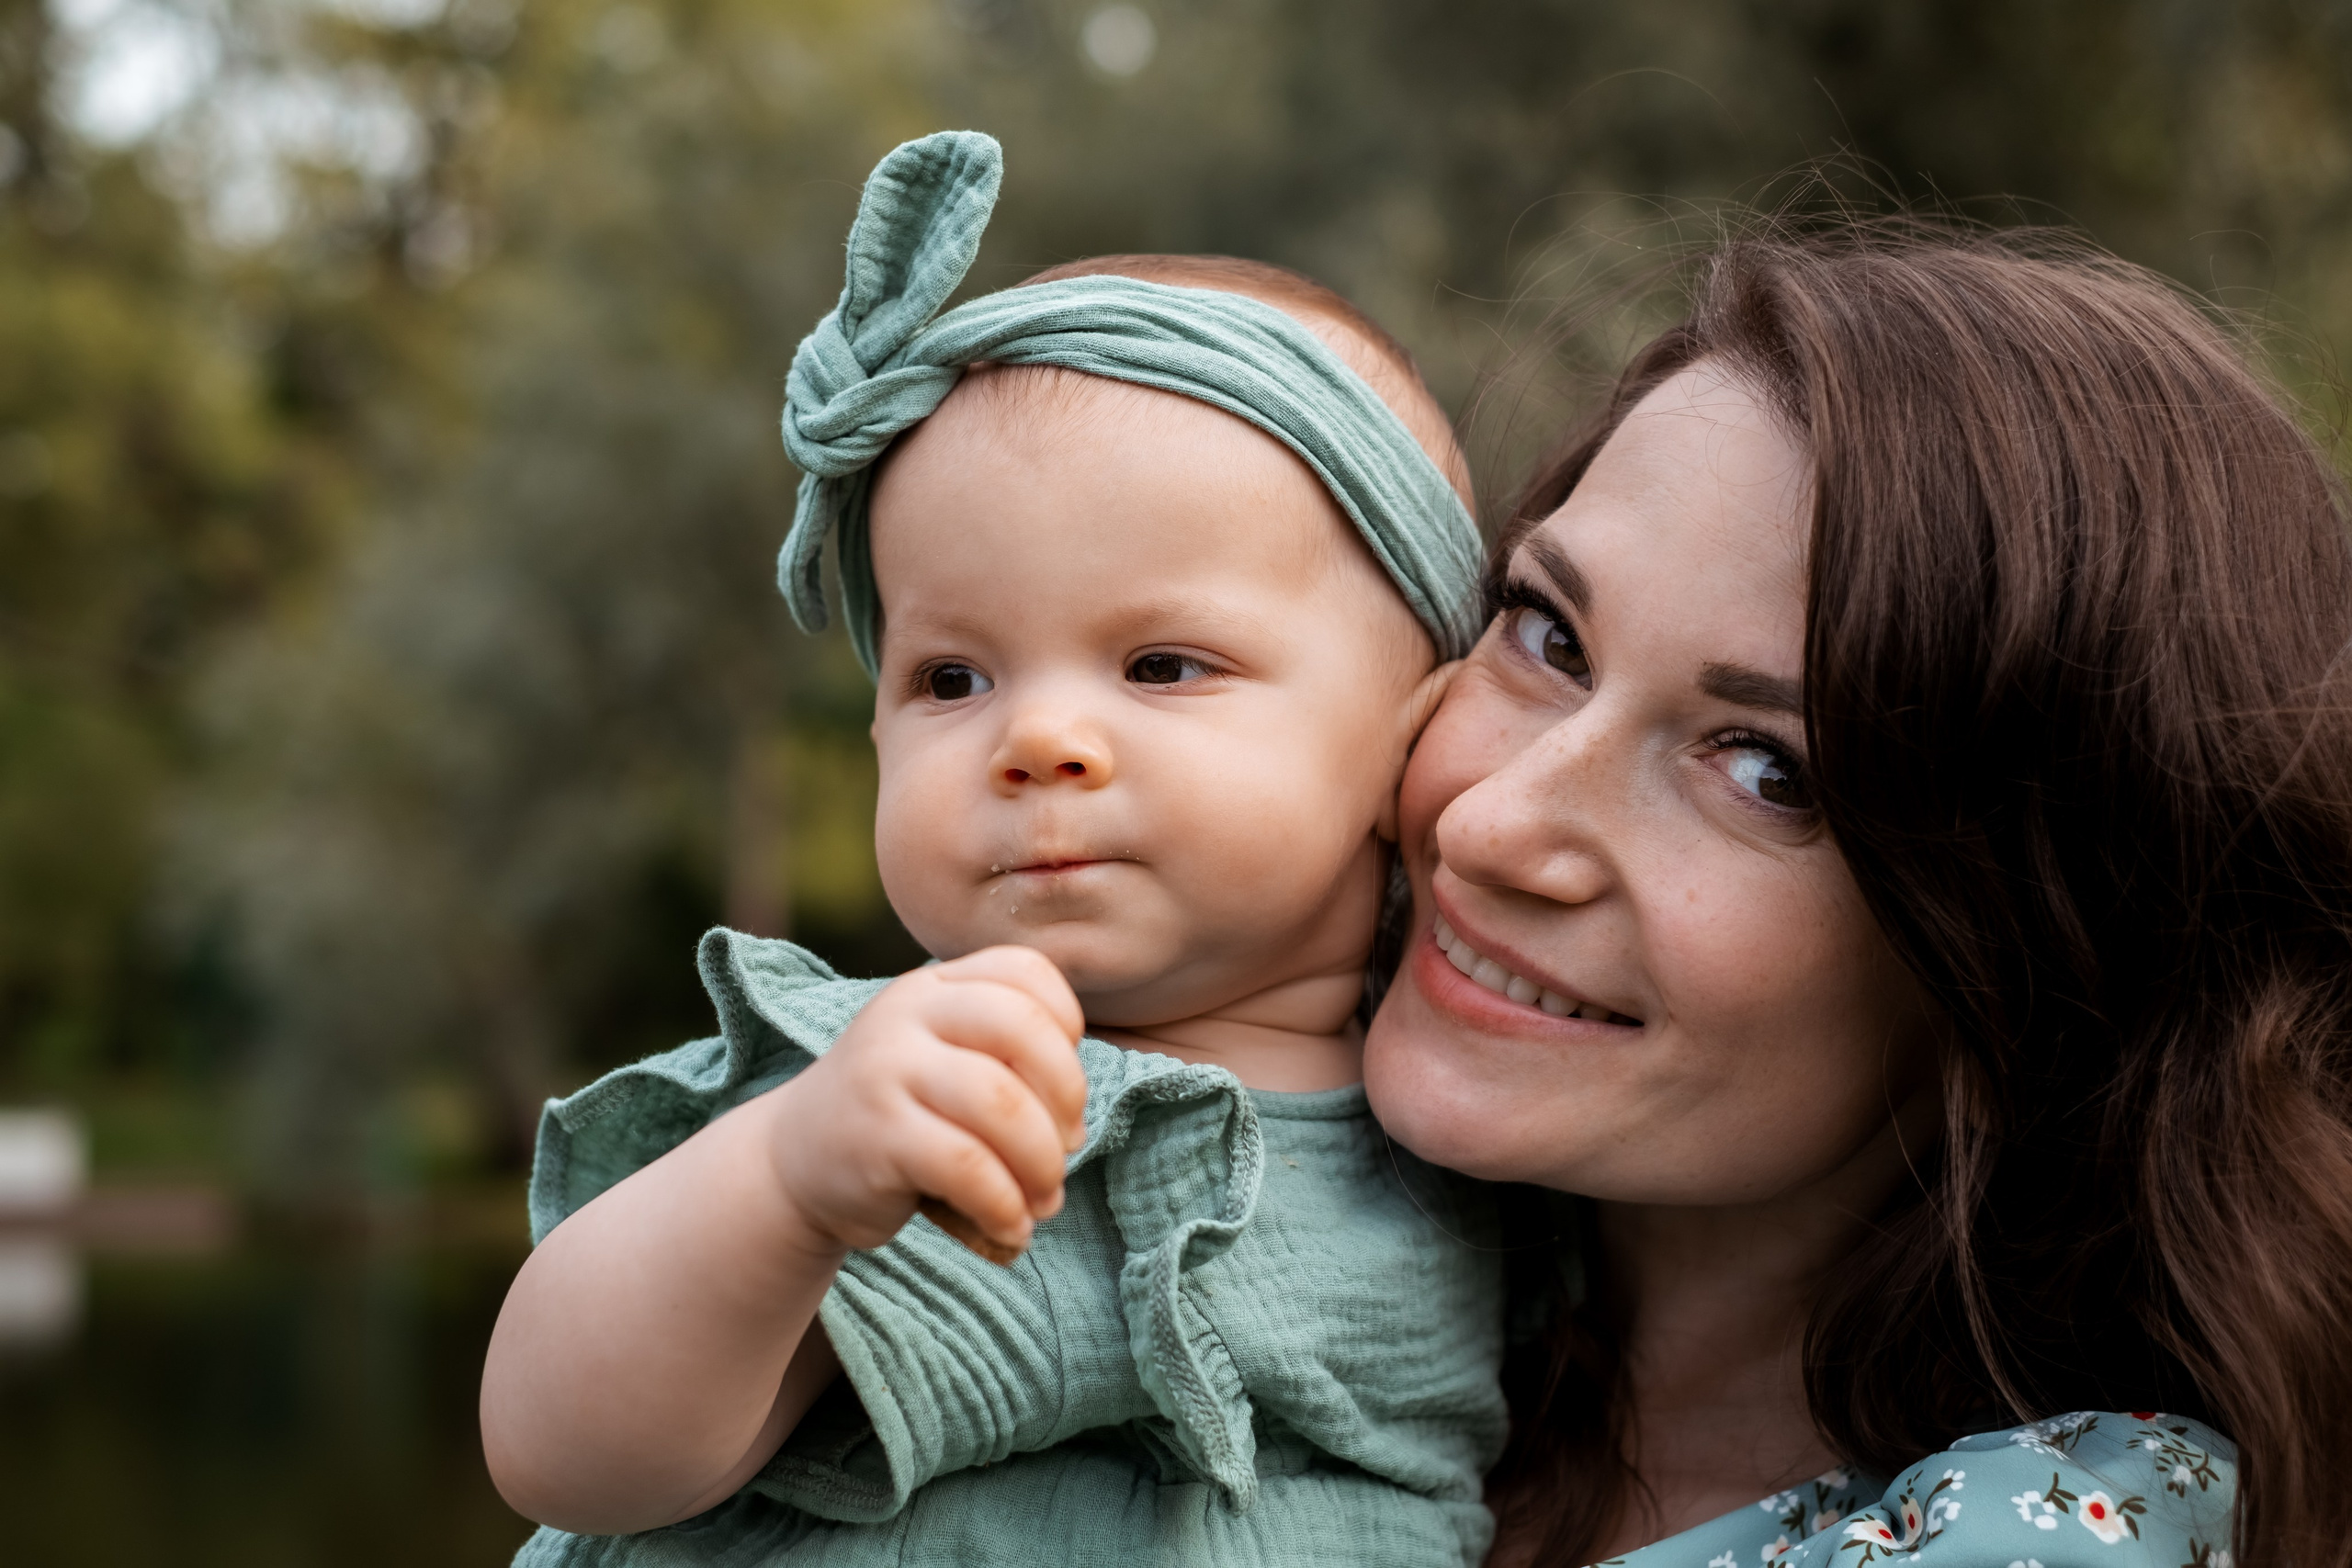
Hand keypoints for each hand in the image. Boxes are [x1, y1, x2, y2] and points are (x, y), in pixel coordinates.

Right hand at [761, 946, 1087, 1263]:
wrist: (792, 1161)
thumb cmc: (895, 1114)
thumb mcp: (941, 1062)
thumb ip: (1002, 1063)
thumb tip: (1072, 1128)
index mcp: (933, 988)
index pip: (1025, 973)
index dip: (1067, 1029)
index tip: (1061, 1087)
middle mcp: (907, 1014)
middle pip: (1023, 1028)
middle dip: (1067, 1096)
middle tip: (1068, 1146)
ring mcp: (886, 1070)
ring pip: (1001, 1103)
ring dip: (1043, 1162)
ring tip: (1044, 1198)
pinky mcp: (876, 1135)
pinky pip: (968, 1166)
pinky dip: (1006, 1204)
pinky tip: (1012, 1228)